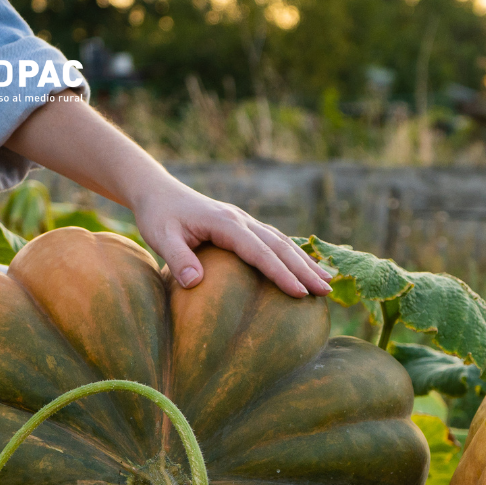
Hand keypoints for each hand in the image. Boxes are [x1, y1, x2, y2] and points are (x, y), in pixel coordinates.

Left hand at [131, 175, 333, 297]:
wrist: (157, 190)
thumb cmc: (157, 216)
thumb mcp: (160, 236)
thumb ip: (177, 258)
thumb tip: (194, 282)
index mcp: (226, 224)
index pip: (260, 252)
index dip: (281, 274)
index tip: (300, 294)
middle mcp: (242, 220)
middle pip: (281, 246)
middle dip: (305, 270)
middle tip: (327, 292)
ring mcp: (245, 221)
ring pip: (283, 241)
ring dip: (305, 262)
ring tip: (327, 282)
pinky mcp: (244, 226)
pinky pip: (275, 240)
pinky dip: (293, 255)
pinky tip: (305, 268)